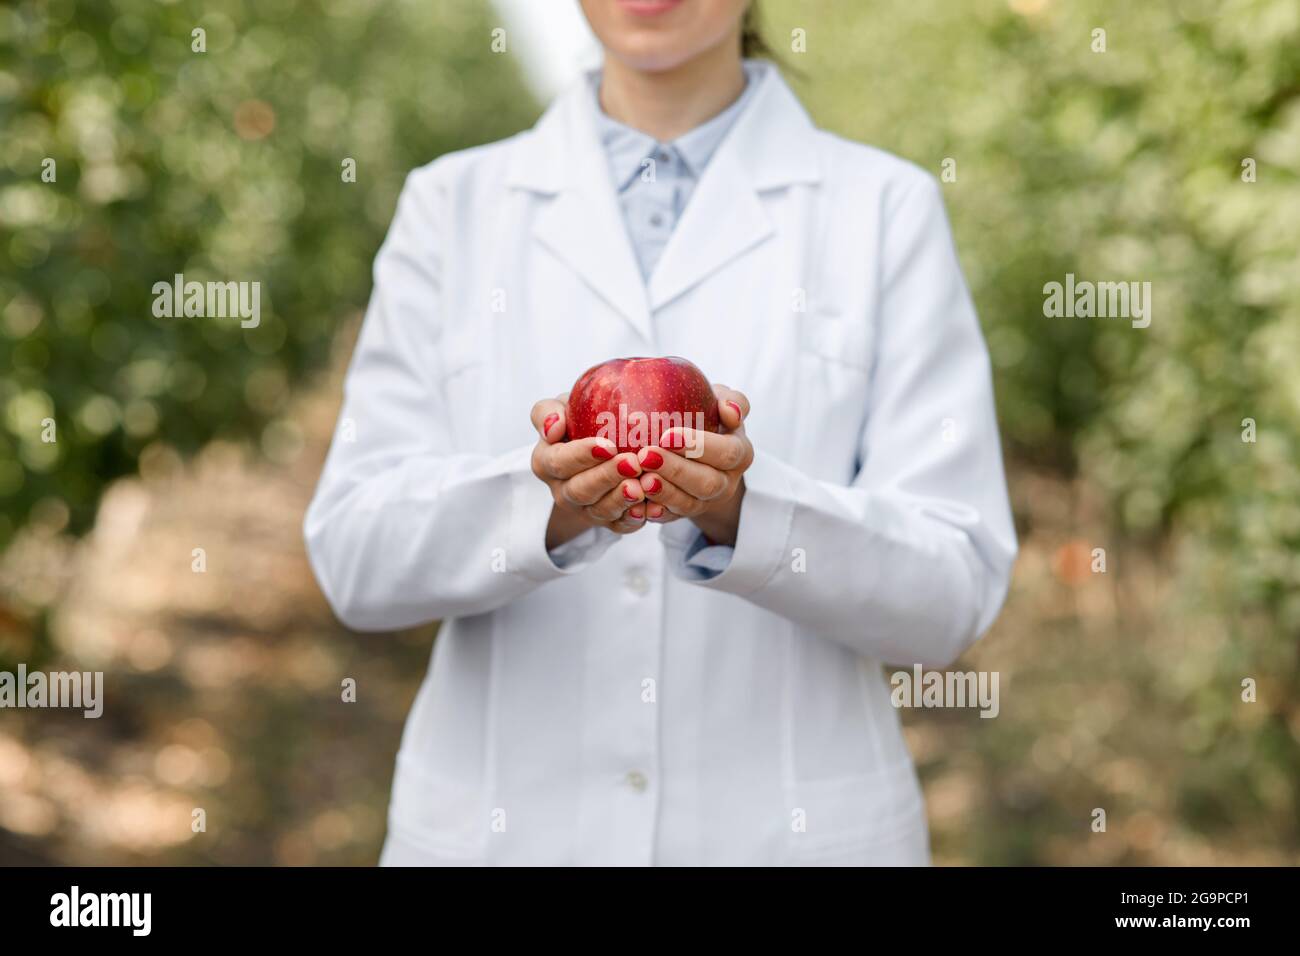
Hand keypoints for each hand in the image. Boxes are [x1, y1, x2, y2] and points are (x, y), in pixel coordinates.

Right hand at [530, 395, 648, 547]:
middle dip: (606, 478)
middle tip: (633, 464)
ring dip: (621, 500)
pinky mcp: (607, 521)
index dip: (581, 455)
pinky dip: (632, 520)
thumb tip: (552, 426)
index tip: (608, 445)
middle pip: (580, 490)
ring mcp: (584, 509)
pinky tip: (647, 509)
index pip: (559, 461)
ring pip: (600, 510)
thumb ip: (547, 411)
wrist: (600, 442)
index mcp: (546, 462)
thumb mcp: (562, 406)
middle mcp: (562, 490)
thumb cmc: (579, 419)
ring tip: (642, 487)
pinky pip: (618, 525)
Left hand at [635, 386, 752, 545]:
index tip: (667, 435)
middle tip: (646, 456)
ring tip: (640, 480)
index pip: (726, 452)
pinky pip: (671, 518)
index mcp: (740, 453)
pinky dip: (655, 512)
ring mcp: (707, 502)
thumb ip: (733, 400)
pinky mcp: (685, 514)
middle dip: (676, 470)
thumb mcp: (720, 401)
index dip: (698, 446)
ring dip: (664, 493)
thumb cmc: (707, 415)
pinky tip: (638, 504)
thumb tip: (730, 411)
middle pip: (707, 482)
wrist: (697, 449)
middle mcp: (727, 482)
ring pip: (689, 504)